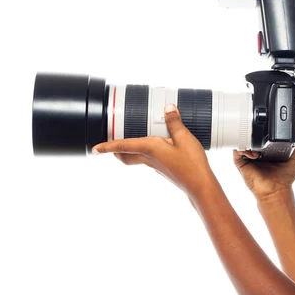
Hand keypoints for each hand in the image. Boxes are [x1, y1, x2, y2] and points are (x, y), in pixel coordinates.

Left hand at [92, 104, 216, 196]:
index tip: (94, 148)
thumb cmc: (191, 164)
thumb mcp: (184, 138)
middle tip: (110, 143)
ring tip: (130, 140)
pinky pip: (148, 160)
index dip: (107, 146)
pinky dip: (145, 153)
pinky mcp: (164, 169)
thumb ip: (174, 123)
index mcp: (149, 149)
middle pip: (125, 155)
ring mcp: (156, 166)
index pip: (123, 146)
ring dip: (129, 151)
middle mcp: (149, 159)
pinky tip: (157, 147)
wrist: (200, 186)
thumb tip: (168, 108)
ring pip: (136, 158)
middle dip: (115, 150)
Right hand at [233, 130, 294, 203]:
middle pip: (249, 135)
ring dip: (247, 138)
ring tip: (257, 143)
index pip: (262, 133)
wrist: (276, 191)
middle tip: (259, 130)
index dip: (263, 127)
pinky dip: (243, 149)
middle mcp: (256, 151)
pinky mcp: (241, 163)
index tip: (267, 123)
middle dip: (253, 131)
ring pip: (241, 140)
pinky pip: (236, 151)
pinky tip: (254, 154)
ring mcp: (247, 157)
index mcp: (266, 148)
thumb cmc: (284, 178)